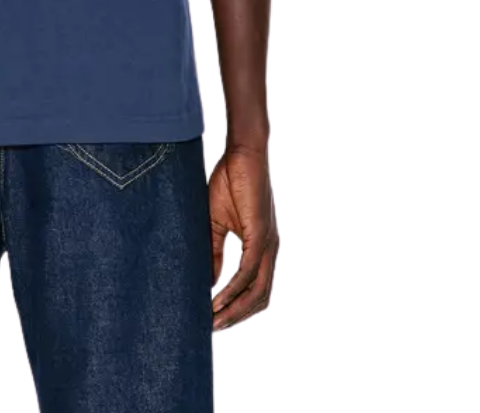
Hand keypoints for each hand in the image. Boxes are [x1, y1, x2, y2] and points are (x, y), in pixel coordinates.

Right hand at [209, 145, 278, 329]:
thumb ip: (214, 251)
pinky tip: (218, 298)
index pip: (254, 289)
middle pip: (260, 299)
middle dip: (237, 317)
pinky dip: (234, 289)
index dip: (236, 307)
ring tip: (214, 320)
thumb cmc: (229, 180)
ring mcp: (269, 244)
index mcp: (261, 248)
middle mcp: (270, 251)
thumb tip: (210, 281)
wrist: (242, 153)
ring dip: (236, 310)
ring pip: (258, 292)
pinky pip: (249, 272)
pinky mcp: (262, 235)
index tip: (213, 319)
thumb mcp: (216, 221)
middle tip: (212, 328)